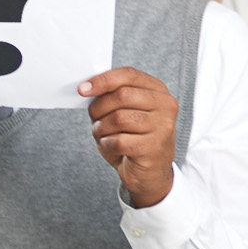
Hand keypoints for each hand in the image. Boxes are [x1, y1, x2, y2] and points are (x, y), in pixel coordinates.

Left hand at [82, 67, 177, 207]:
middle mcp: (165, 106)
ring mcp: (162, 127)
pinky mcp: (153, 147)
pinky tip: (111, 148)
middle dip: (99, 108)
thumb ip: (113, 97)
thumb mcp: (126, 113)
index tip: (82, 89)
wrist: (149, 173)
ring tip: (103, 135)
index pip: (128, 75)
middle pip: (122, 95)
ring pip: (118, 118)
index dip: (103, 80)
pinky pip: (118, 140)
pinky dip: (107, 145)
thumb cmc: (134, 139)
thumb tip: (86, 88)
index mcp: (158, 91)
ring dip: (101, 128)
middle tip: (95, 121)